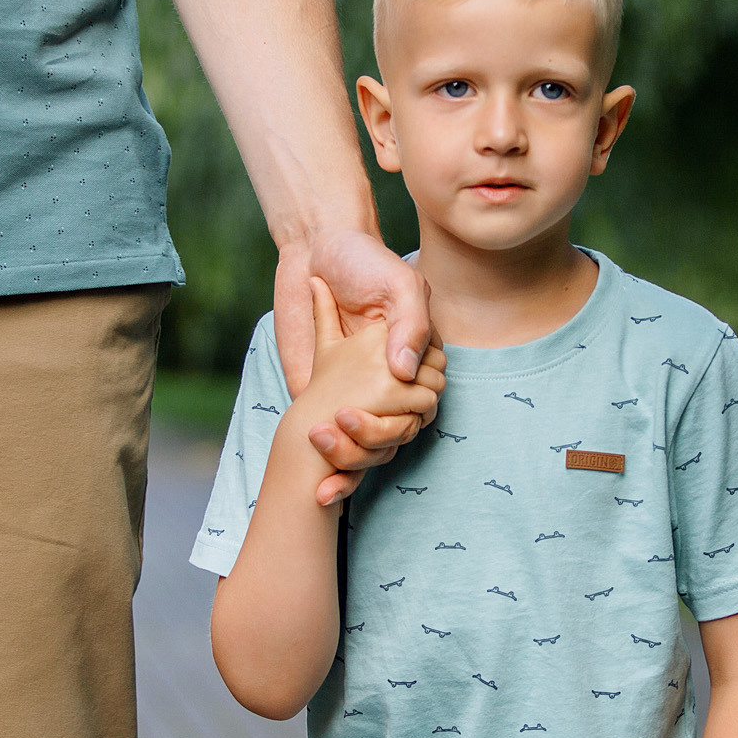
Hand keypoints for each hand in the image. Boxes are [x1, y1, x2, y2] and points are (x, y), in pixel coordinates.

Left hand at [286, 279, 445, 503]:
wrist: (313, 248)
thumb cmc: (362, 259)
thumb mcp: (398, 283)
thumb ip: (411, 323)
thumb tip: (406, 372)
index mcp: (415, 355)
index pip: (424, 402)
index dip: (408, 415)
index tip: (385, 406)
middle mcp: (390, 377)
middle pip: (397, 431)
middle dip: (372, 441)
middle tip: (342, 425)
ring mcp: (357, 388)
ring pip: (368, 445)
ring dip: (347, 461)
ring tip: (321, 453)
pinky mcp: (322, 391)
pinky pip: (334, 437)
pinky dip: (329, 467)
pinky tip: (319, 489)